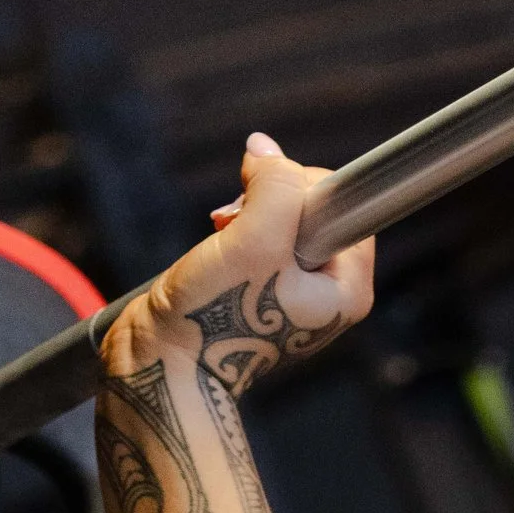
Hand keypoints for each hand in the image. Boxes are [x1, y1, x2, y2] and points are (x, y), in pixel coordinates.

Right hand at [100, 133, 375, 393]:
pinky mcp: (264, 289)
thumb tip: (265, 150)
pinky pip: (262, 235)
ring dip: (248, 213)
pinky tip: (218, 244)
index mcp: (348, 289)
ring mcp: (297, 292)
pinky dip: (238, 229)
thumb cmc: (213, 318)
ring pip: (284, 218)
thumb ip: (275, 187)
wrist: (165, 362)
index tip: (266, 205)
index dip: (302, 189)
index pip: (348, 206)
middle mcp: (330, 292)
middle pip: (315, 208)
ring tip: (222, 235)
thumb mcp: (252, 241)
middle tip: (237, 223)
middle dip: (271, 201)